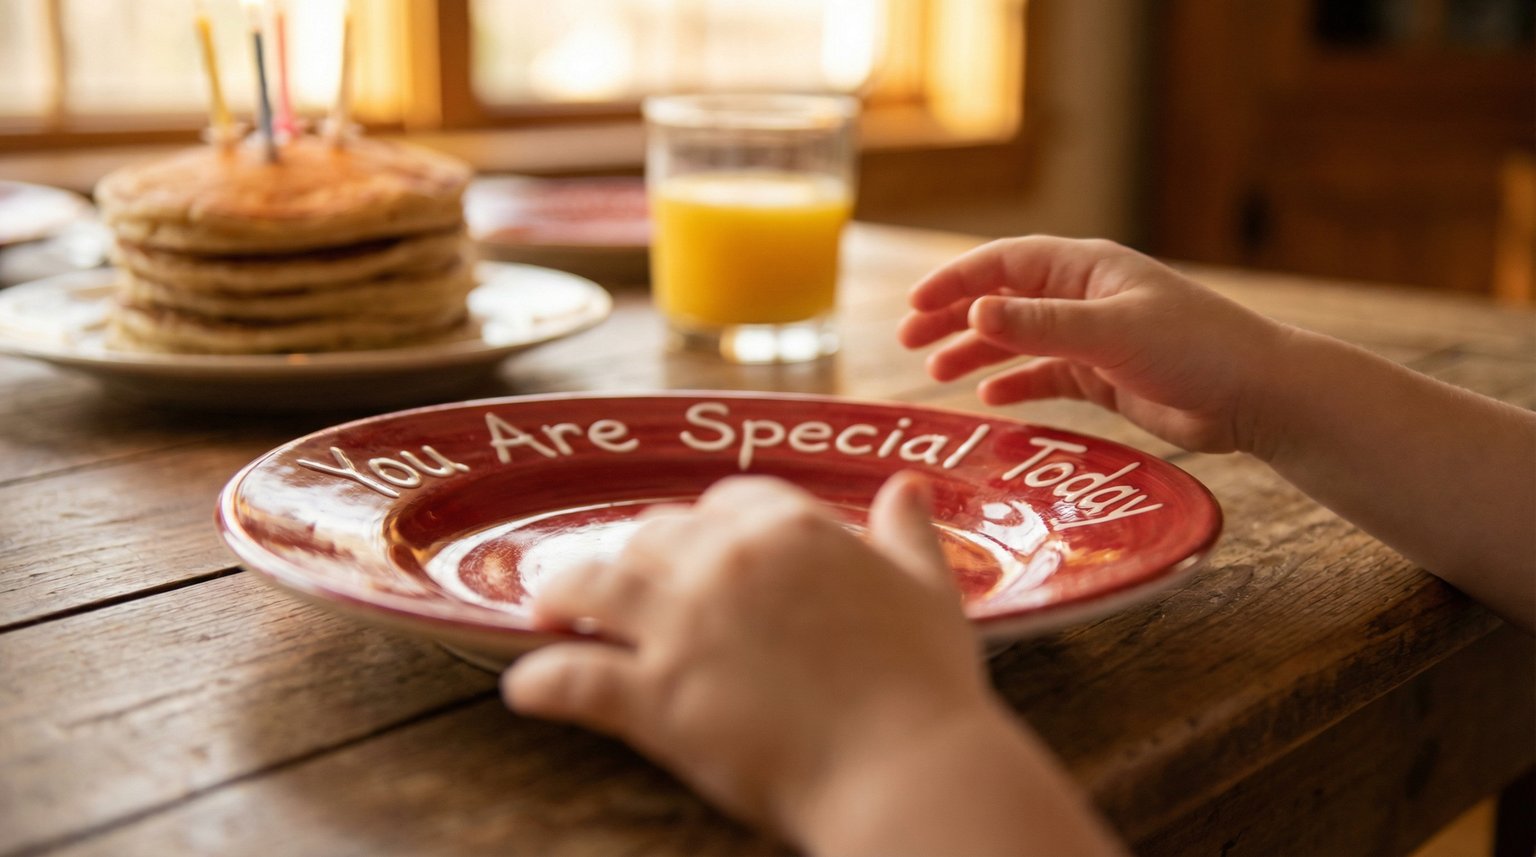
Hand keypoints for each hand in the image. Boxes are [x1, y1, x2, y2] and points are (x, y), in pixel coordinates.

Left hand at [501, 473, 993, 844]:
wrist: (906, 769)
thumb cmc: (926, 686)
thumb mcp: (929, 593)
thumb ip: (908, 535)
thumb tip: (906, 486)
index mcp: (792, 530)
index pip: (728, 502)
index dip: (709, 524)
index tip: (701, 546)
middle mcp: (726, 563)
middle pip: (655, 536)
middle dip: (638, 556)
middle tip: (626, 581)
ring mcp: (683, 627)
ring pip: (597, 584)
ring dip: (564, 591)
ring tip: (548, 606)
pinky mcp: (655, 697)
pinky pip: (575, 679)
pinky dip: (541, 683)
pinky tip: (522, 691)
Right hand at [898, 236, 1290, 454]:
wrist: (1257, 396)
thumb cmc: (1195, 349)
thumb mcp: (1111, 333)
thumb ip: (1040, 325)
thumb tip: (973, 310)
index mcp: (1085, 270)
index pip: (1004, 264)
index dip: (955, 281)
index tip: (913, 305)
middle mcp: (1084, 298)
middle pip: (1002, 299)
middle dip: (952, 316)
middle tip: (907, 341)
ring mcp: (1094, 337)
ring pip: (1018, 339)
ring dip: (976, 352)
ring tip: (935, 375)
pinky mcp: (1106, 377)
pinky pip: (1045, 376)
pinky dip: (1015, 384)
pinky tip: (988, 398)